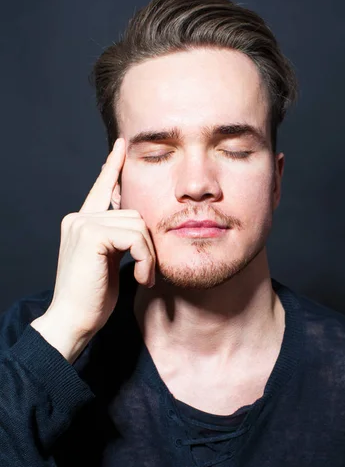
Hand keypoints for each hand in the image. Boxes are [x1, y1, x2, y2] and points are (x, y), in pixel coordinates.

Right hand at [31, 138, 155, 361]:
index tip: (122, 146)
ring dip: (149, 255)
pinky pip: (136, 237)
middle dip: (148, 244)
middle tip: (147, 272)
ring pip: (138, 225)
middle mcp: (79, 217)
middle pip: (135, 213)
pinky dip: (145, 259)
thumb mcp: (110, 262)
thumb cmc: (93, 297)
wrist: (73, 320)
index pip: (101, 188)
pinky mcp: (91, 234)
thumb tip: (139, 224)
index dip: (113, 167)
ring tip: (143, 278)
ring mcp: (82, 223)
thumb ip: (118, 239)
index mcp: (82, 222)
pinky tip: (140, 278)